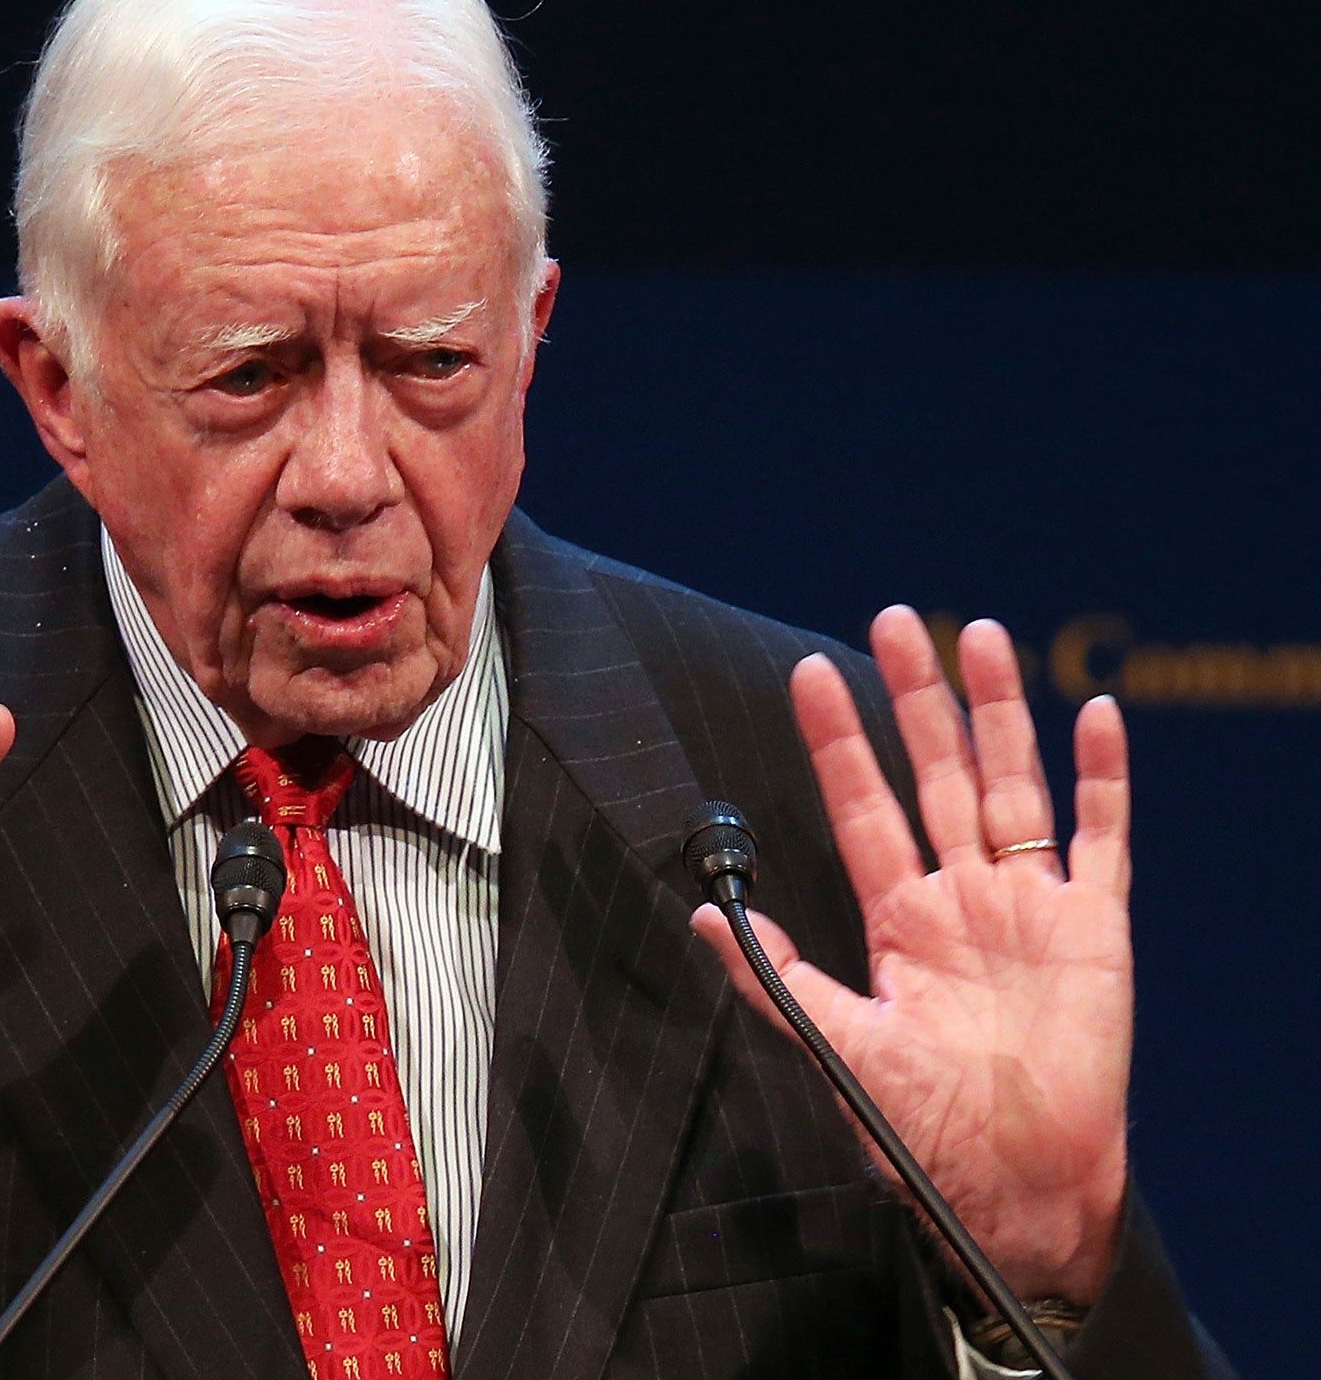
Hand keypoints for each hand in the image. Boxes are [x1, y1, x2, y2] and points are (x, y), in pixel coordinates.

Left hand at [691, 606, 1131, 1304]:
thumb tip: (703, 916)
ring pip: (1011, 784)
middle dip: (914, 700)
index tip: (808, 675)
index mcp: (898, 916)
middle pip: (934, 773)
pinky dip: (1102, 781)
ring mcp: (1029, 905)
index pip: (861, 806)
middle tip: (891, 622)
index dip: (839, 742)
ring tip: (979, 638)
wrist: (1014, 1184)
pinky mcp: (1096, 929)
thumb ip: (776, 976)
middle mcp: (961, 895)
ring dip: (998, 714)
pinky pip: (1101, 840)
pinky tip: (1093, 719)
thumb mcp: (839, 1045)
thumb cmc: (924, 1129)